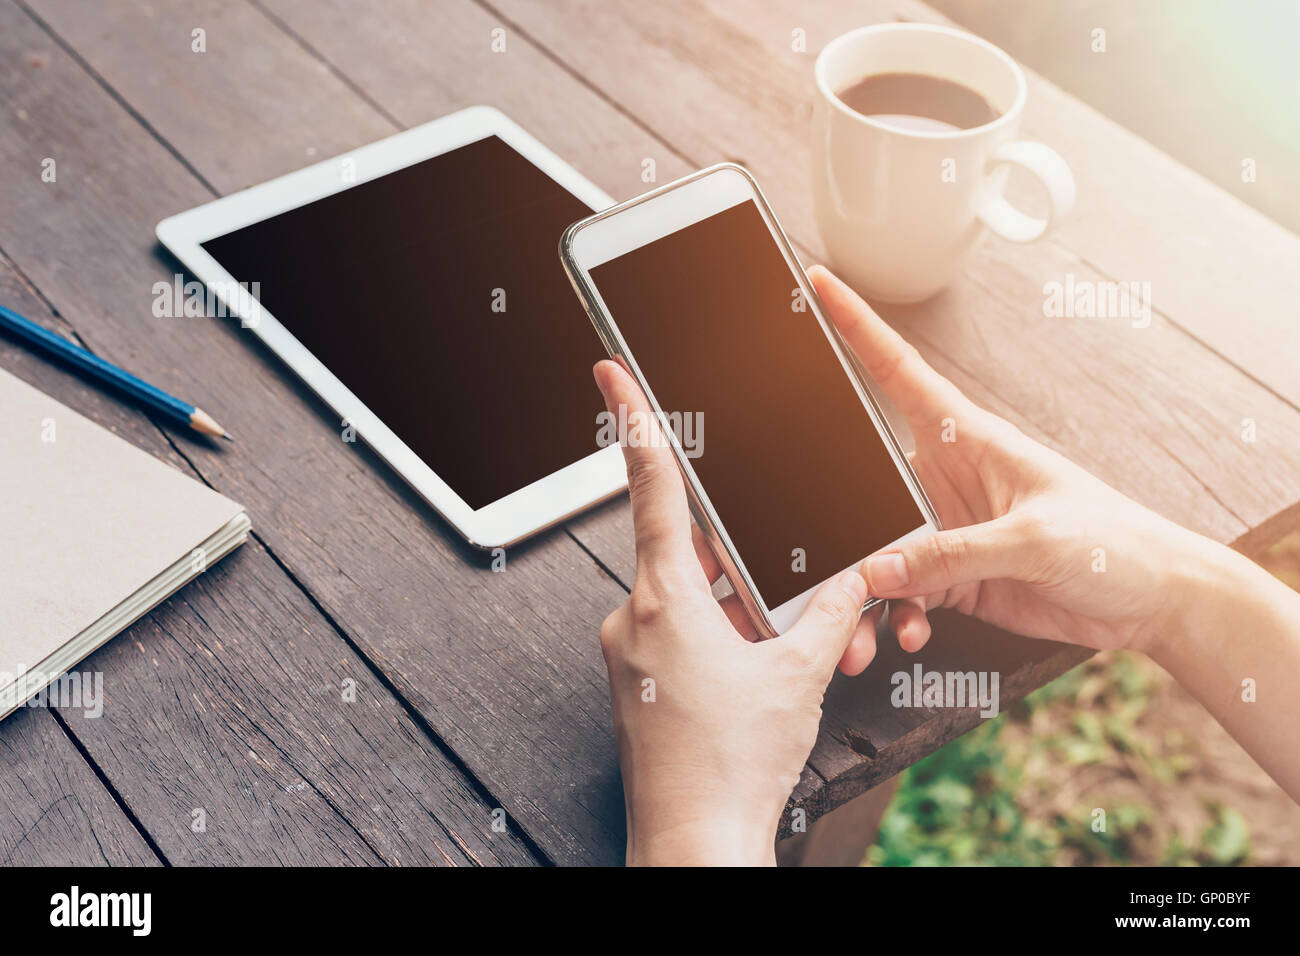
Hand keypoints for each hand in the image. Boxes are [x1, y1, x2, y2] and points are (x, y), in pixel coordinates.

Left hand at [592, 358, 880, 865]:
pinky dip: (720, 632)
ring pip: (686, 595)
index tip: (611, 376)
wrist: (696, 845)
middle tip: (771, 559)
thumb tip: (853, 574)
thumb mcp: (798, 675)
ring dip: (734, 601)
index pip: (651, 488)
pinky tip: (760, 658)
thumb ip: (832, 610)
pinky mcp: (640, 682)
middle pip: (683, 546)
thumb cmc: (731, 766)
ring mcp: (633, 653)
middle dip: (733, 548)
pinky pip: (679, 632)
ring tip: (779, 636)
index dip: (636, 422)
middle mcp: (636, 619)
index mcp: (664, 600)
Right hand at [808, 265, 1218, 670]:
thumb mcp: (1032, 540)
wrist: (1151, 599)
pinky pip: (900, 594)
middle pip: (862, 484)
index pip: (898, 371)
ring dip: (860, 591)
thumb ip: (951, 555)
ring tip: (858, 629)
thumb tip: (876, 570)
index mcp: (968, 440)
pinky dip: (892, 617)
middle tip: (808, 562)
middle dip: (832, 522)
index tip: (818, 285)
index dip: (856, 325)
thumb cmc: (1113, 542)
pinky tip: (904, 634)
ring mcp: (945, 531)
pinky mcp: (952, 578)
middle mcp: (946, 480)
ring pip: (874, 552)